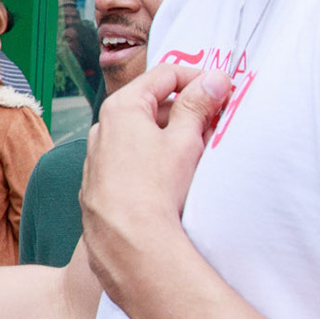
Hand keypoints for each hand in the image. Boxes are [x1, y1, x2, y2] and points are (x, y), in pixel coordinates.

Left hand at [80, 63, 231, 305]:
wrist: (128, 243)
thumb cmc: (155, 188)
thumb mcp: (185, 140)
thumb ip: (198, 105)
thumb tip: (214, 79)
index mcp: (122, 107)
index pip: (165, 75)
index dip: (198, 78)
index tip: (222, 90)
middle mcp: (102, 128)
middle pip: (152, 105)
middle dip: (187, 112)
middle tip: (216, 124)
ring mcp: (98, 158)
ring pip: (142, 135)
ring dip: (172, 138)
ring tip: (200, 154)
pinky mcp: (100, 185)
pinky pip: (130, 161)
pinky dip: (153, 160)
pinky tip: (174, 178)